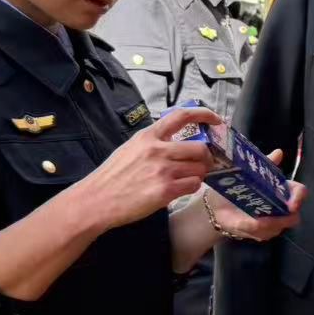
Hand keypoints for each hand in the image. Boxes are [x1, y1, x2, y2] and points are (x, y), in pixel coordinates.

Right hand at [74, 105, 213, 229]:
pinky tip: (181, 189)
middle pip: (200, 148)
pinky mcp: (165, 190)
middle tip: (203, 165)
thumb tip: (178, 144)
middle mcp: (157, 149)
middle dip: (207, 158)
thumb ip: (153, 143)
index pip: (181, 116)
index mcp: (147, 136)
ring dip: (199, 174)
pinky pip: (193, 185)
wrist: (96, 200)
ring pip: (199, 168)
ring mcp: (162, 170)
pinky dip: (192, 187)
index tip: (216, 120)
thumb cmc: (112, 176)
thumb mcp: (130, 149)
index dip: (204, 114)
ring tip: (187, 178)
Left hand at [207, 149, 305, 241]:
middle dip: (283, 218)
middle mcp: (282, 209)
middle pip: (293, 217)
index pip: (300, 192)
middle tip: (271, 215)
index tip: (292, 204)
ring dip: (266, 224)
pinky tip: (242, 223)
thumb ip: (266, 164)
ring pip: (276, 228)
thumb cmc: (238, 186)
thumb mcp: (250, 172)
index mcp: (283, 190)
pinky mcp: (261, 233)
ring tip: (252, 219)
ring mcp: (273, 223)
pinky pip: (261, 234)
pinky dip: (252, 229)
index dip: (299, 197)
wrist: (219, 204)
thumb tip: (279, 152)